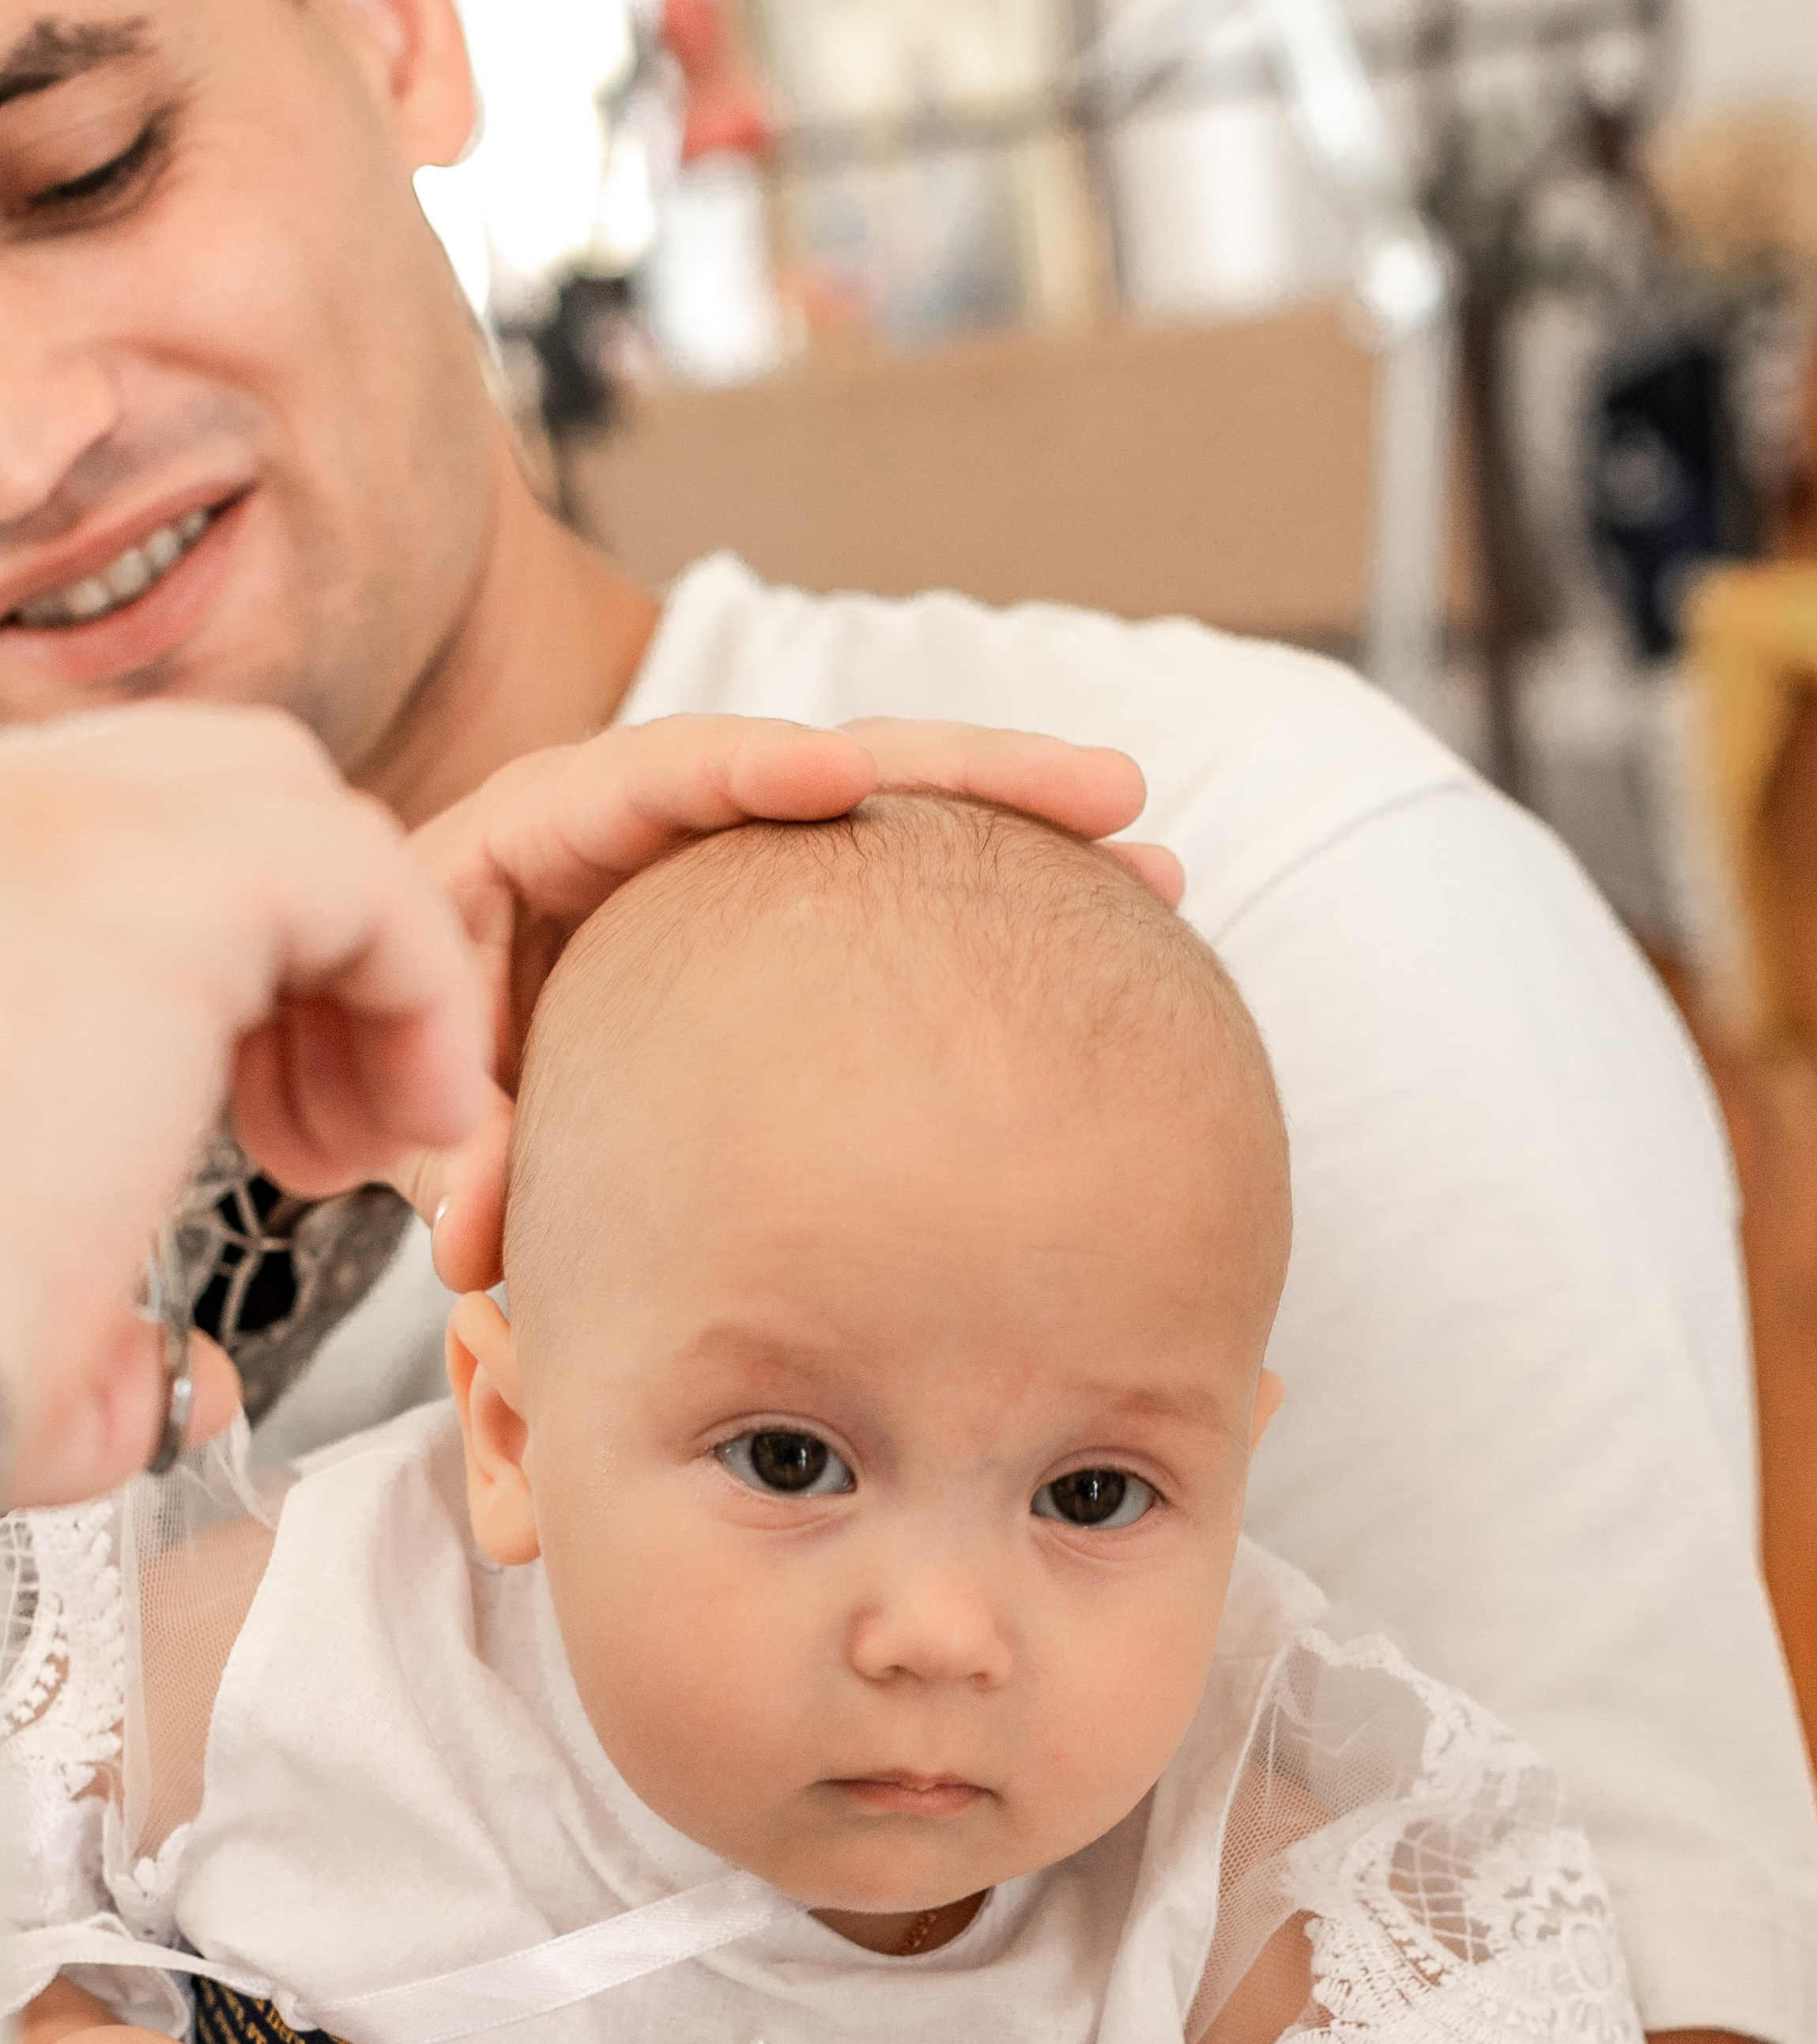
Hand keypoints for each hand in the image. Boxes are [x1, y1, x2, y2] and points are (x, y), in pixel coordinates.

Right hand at [0, 703, 488, 1507]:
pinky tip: (422, 1124)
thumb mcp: (7, 1342)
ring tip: (357, 1145)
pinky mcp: (149, 875)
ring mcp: (46, 821)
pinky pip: (364, 872)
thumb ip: (90, 1346)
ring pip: (286, 799)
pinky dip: (427, 987)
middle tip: (315, 1140)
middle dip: (303, 950)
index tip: (263, 1136)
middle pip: (207, 785)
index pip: (120, 827)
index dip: (238, 974)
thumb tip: (178, 1381)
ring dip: (360, 963)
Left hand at [405, 713, 1182, 1291]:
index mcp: (547, 832)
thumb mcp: (417, 1087)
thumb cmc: (404, 1045)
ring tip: (1151, 861)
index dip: (749, 768)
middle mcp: (662, 822)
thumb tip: (478, 1244)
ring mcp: (738, 862)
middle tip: (1114, 794)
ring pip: (895, 820)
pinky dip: (987, 904)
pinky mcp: (781, 912)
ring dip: (1023, 833)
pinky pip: (895, 893)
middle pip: (834, 765)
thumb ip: (451, 1145)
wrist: (406, 1023)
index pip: (660, 775)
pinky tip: (1098, 933)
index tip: (837, 776)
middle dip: (973, 772)